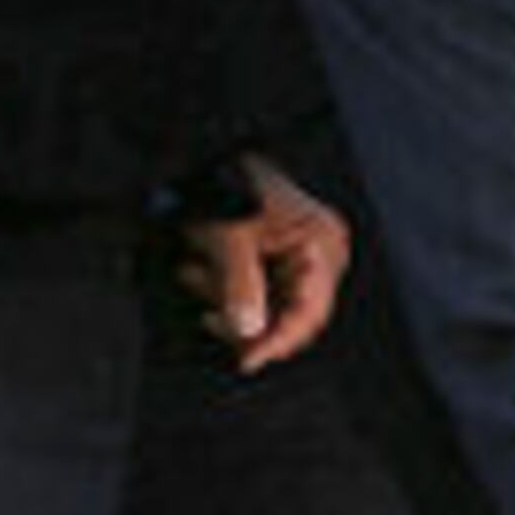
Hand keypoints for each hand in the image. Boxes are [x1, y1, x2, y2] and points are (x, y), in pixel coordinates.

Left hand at [173, 157, 349, 371]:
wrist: (206, 154)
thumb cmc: (226, 181)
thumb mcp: (228, 236)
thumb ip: (239, 286)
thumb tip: (249, 332)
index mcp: (321, 243)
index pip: (310, 311)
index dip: (279, 341)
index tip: (247, 361)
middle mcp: (320, 251)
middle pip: (289, 314)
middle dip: (243, 317)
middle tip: (208, 317)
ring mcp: (300, 254)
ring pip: (266, 306)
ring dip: (225, 298)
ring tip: (193, 271)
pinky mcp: (277, 255)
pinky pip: (256, 291)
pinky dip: (225, 288)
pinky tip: (200, 270)